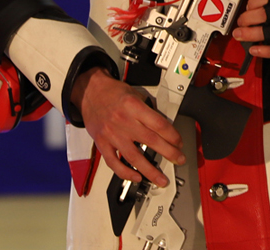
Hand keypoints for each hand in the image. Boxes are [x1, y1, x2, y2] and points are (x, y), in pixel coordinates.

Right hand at [71, 67, 184, 187]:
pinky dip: (125, 172)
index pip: (159, 124)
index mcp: (133, 106)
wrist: (90, 91)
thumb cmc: (112, 92)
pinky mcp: (101, 143)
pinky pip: (113, 162)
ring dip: (150, 171)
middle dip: (169, 153)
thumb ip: (148, 110)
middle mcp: (123, 121)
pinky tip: (136, 177)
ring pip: (133, 156)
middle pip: (151, 141)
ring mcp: (112, 134)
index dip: (172, 136)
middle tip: (179, 160)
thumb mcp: (135, 94)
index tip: (179, 143)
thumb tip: (163, 126)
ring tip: (161, 179)